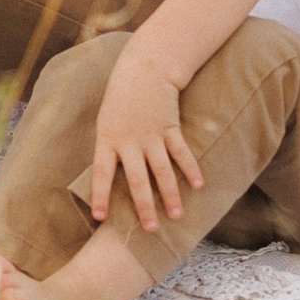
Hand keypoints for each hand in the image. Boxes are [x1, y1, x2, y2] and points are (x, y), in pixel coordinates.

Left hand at [87, 47, 203, 233]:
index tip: (100, 217)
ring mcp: (151, 136)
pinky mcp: (170, 128)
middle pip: (138, 180)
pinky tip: (199, 185)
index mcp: (107, 140)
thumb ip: (110, 150)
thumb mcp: (106, 123)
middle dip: (144, 206)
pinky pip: (181, 152)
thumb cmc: (120, 99)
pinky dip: (191, 169)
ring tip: (176, 216)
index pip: (101, 173)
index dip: (101, 195)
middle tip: (150, 229)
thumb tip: (111, 178)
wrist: (143, 69)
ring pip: (163, 171)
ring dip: (171, 195)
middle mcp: (129, 142)